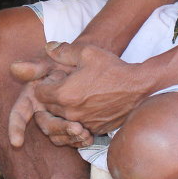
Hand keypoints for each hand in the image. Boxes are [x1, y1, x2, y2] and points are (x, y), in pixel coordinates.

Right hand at [7, 57, 83, 146]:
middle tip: (77, 127)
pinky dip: (79, 141)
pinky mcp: (73, 126)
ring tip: (86, 132)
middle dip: (59, 128)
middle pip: (45, 125)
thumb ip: (38, 65)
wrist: (102, 70)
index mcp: (35, 94)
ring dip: (70, 137)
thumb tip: (14, 66)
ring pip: (57, 135)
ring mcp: (58, 118)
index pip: (19, 113)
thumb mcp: (57, 62)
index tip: (17, 142)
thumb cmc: (75, 61)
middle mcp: (44, 108)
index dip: (16, 127)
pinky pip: (71, 140)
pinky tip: (89, 137)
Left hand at [31, 43, 153, 135]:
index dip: (45, 84)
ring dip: (63, 109)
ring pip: (62, 119)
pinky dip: (78, 118)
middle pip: (48, 108)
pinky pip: (78, 126)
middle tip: (63, 86)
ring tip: (75, 95)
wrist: (138, 87)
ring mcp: (83, 124)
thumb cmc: (112, 68)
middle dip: (51, 97)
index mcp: (64, 94)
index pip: (39, 94)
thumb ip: (63, 51)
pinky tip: (88, 105)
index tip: (56, 78)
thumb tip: (48, 48)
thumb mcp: (87, 52)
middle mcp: (71, 113)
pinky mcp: (95, 130)